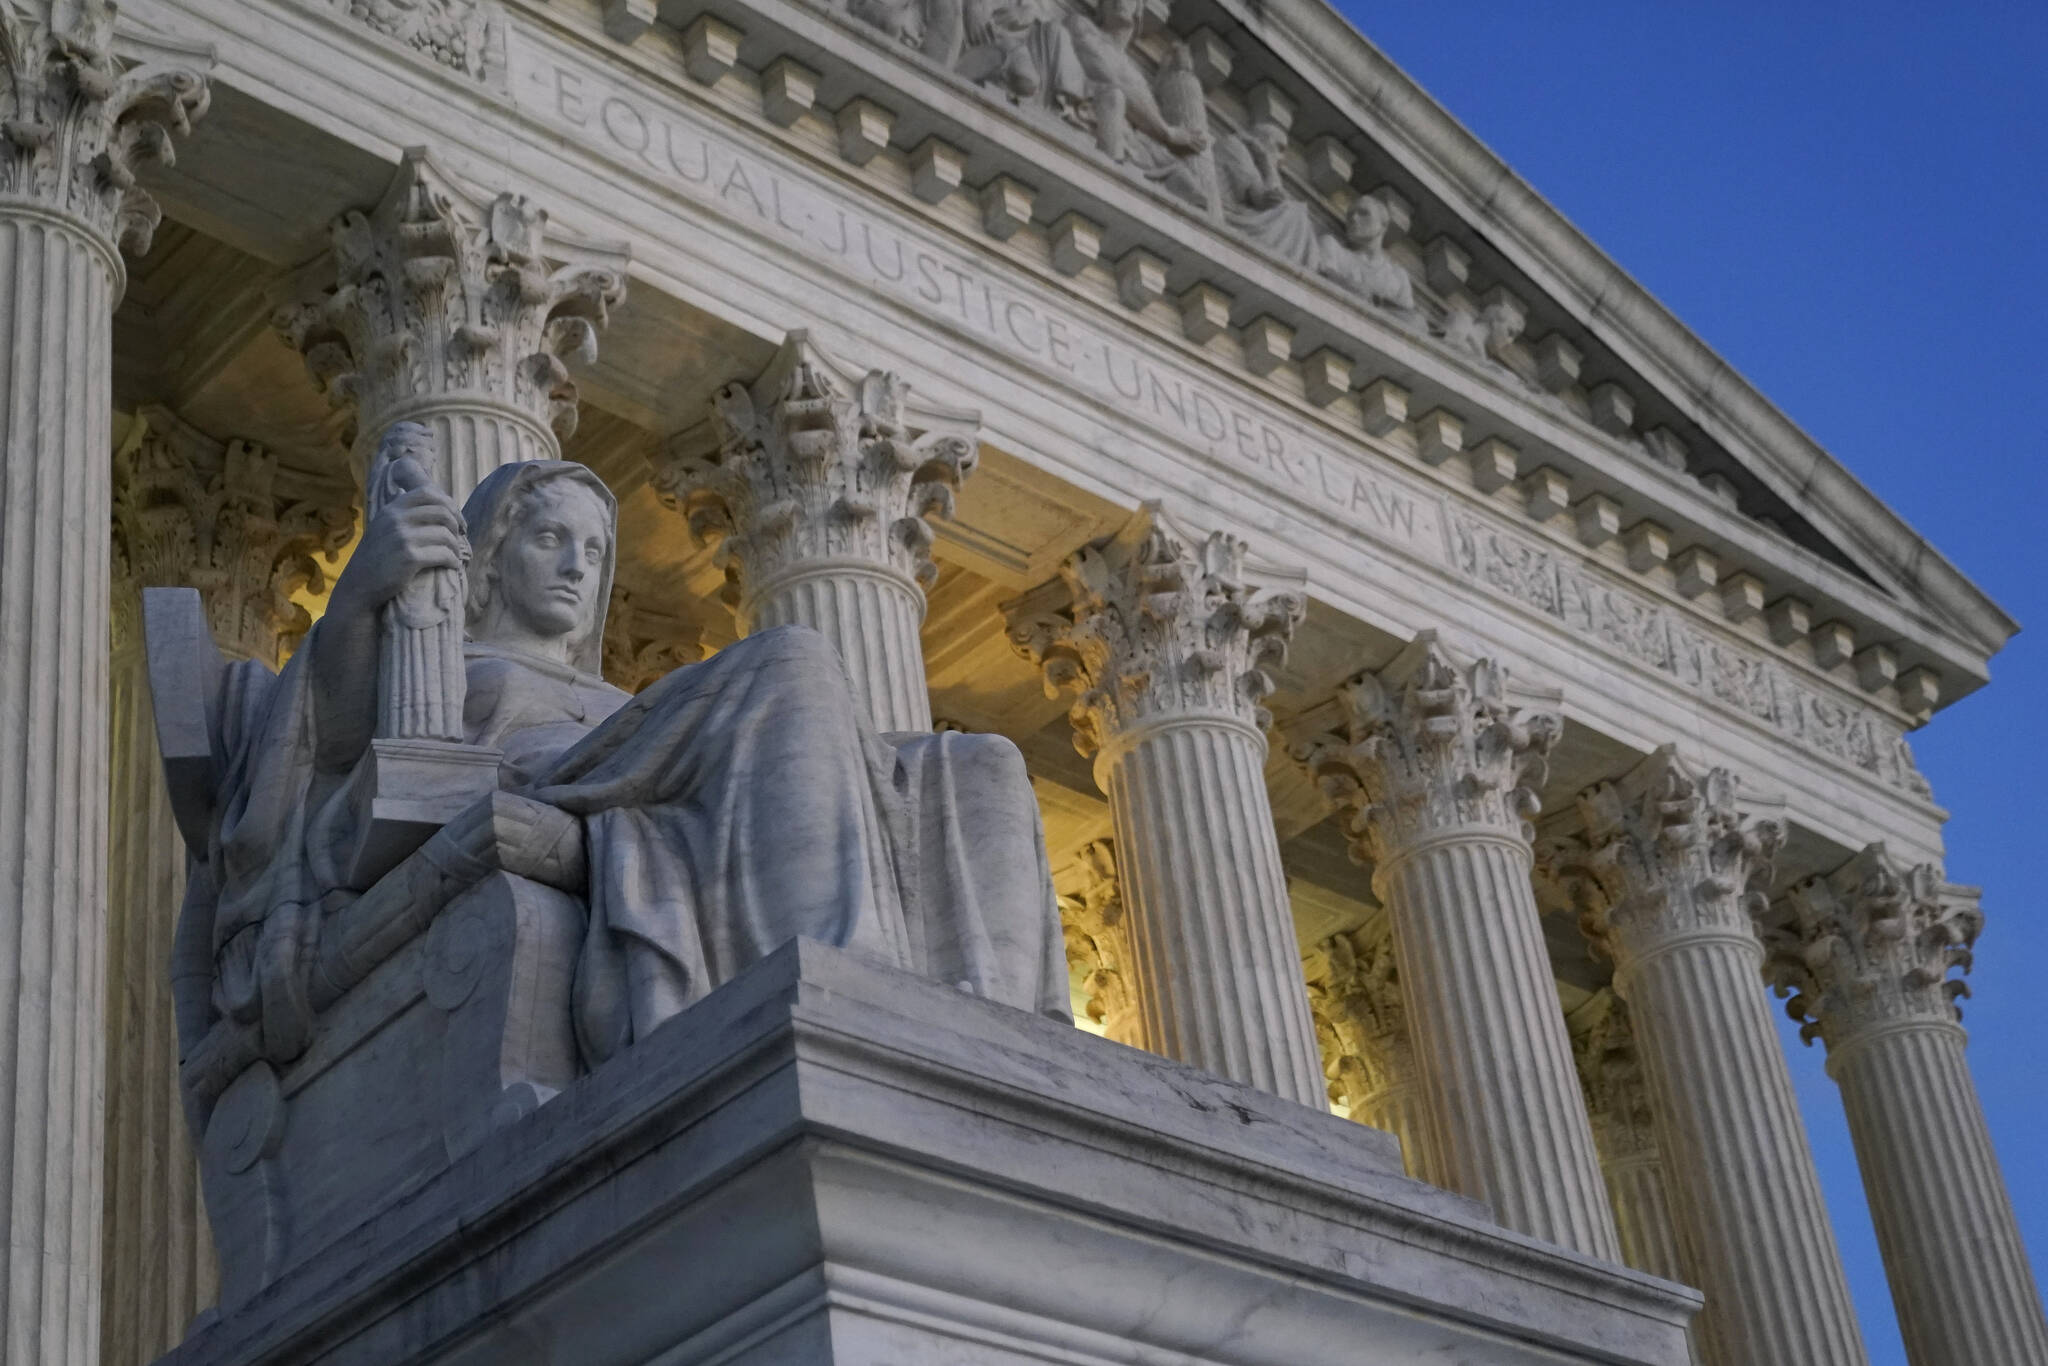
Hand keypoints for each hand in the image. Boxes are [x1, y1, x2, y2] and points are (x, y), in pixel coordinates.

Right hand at [329, 456, 467, 616]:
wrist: (360, 586)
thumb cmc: (377, 559)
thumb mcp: (384, 528)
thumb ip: (404, 515)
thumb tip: (438, 506)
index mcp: (391, 509)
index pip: (427, 493)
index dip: (448, 504)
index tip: (456, 519)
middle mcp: (396, 519)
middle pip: (442, 512)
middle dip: (456, 525)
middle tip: (460, 538)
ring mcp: (402, 538)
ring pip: (445, 534)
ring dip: (456, 546)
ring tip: (455, 555)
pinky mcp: (409, 558)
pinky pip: (443, 554)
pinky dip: (453, 560)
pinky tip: (453, 565)